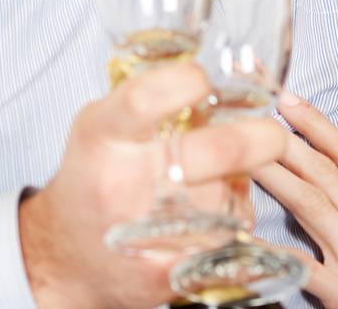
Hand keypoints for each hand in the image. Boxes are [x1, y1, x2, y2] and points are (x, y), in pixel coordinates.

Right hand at [19, 62, 287, 308]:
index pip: (146, 99)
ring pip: (227, 195)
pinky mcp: (165, 272)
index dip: (185, 83)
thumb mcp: (104, 125)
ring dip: (240, 184)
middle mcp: (122, 181)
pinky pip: (228, 238)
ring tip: (222, 180)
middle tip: (272, 134)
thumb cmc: (94, 177)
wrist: (65, 258)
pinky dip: (235, 223)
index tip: (204, 80)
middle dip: (255, 139)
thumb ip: (149, 96)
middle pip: (210, 152)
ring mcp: (144, 230)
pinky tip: (221, 216)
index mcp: (103, 136)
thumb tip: (216, 66)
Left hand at [253, 91, 337, 308]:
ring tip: (246, 157)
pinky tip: (248, 238)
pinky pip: (303, 269)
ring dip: (278, 178)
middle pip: (326, 174)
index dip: (321, 128)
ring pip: (312, 206)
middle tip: (259, 117)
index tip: (295, 104)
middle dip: (291, 142)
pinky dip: (275, 252)